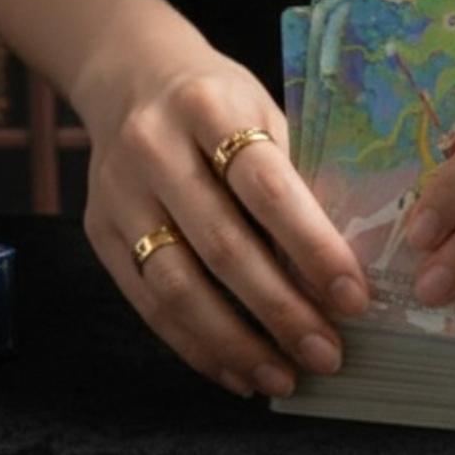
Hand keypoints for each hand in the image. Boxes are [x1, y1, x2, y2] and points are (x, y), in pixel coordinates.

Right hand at [74, 31, 368, 395]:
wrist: (126, 76)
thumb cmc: (216, 104)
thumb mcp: (262, 113)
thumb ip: (295, 182)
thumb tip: (341, 276)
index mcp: (207, 107)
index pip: (268, 188)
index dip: (313, 248)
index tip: (354, 299)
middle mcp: (153, 149)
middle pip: (221, 246)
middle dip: (280, 310)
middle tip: (326, 355)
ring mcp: (118, 196)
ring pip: (177, 286)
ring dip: (235, 343)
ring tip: (284, 377)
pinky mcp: (99, 234)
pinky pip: (148, 305)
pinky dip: (197, 346)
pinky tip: (237, 373)